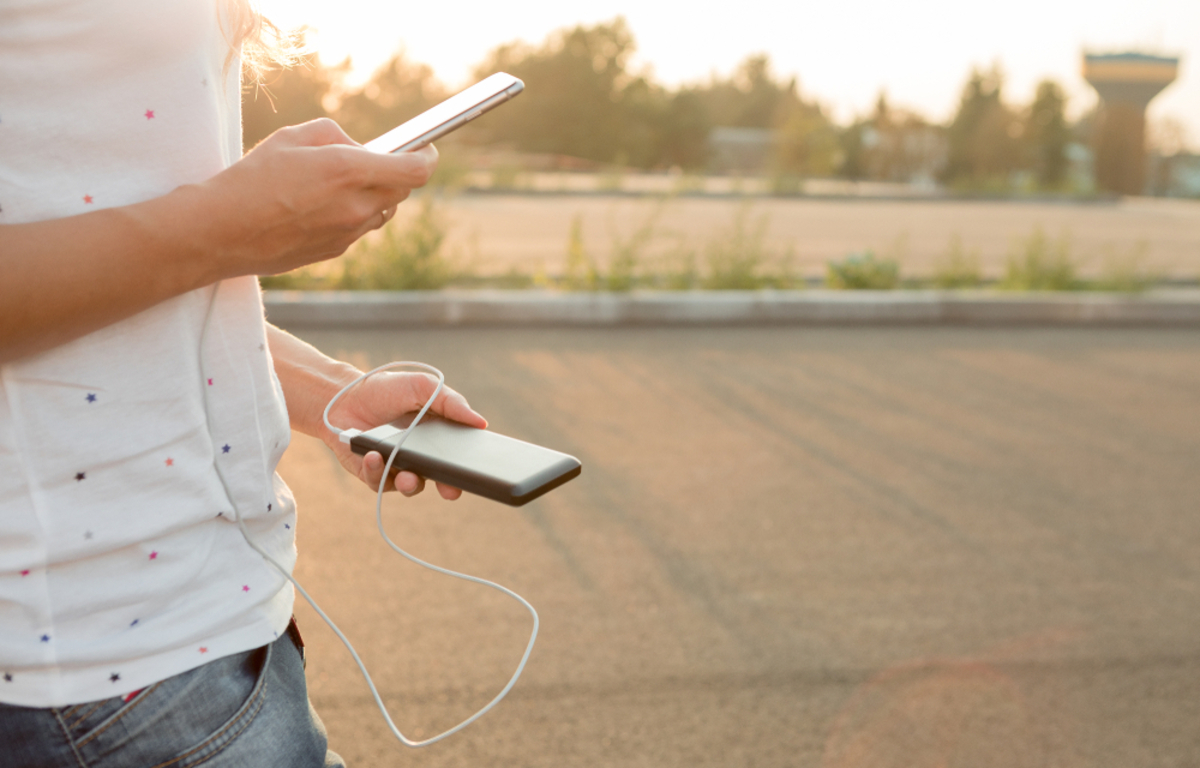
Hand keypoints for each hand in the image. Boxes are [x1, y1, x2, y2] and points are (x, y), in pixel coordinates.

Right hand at [195, 118, 436, 278]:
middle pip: (401, 191)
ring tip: (341, 183)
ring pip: (382, 212)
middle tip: (377, 160)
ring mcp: (347, 234)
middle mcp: (355, 207)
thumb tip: (360, 148)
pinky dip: (352, 214)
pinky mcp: (335, 252)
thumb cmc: (252, 178)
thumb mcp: (292, 137)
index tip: (426, 149)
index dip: (427, 158)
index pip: (415, 170)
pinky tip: (321, 206)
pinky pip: (358, 229)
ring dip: (374, 195)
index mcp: (347, 172)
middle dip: (396, 173)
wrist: (221, 232)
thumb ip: (335, 135)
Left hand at [322, 370, 486, 498]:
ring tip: (406, 474)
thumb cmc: (386, 390)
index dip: (468, 466)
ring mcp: (397, 467)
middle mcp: (420, 456)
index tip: (475, 471)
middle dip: (448, 487)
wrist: (344, 396)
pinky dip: (377, 471)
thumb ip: (451, 402)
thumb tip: (481, 422)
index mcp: (438, 437)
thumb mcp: (423, 387)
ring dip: (410, 483)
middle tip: (450, 489)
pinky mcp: (373, 474)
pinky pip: (379, 482)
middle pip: (441, 479)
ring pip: (411, 486)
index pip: (458, 456)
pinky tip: (374, 456)